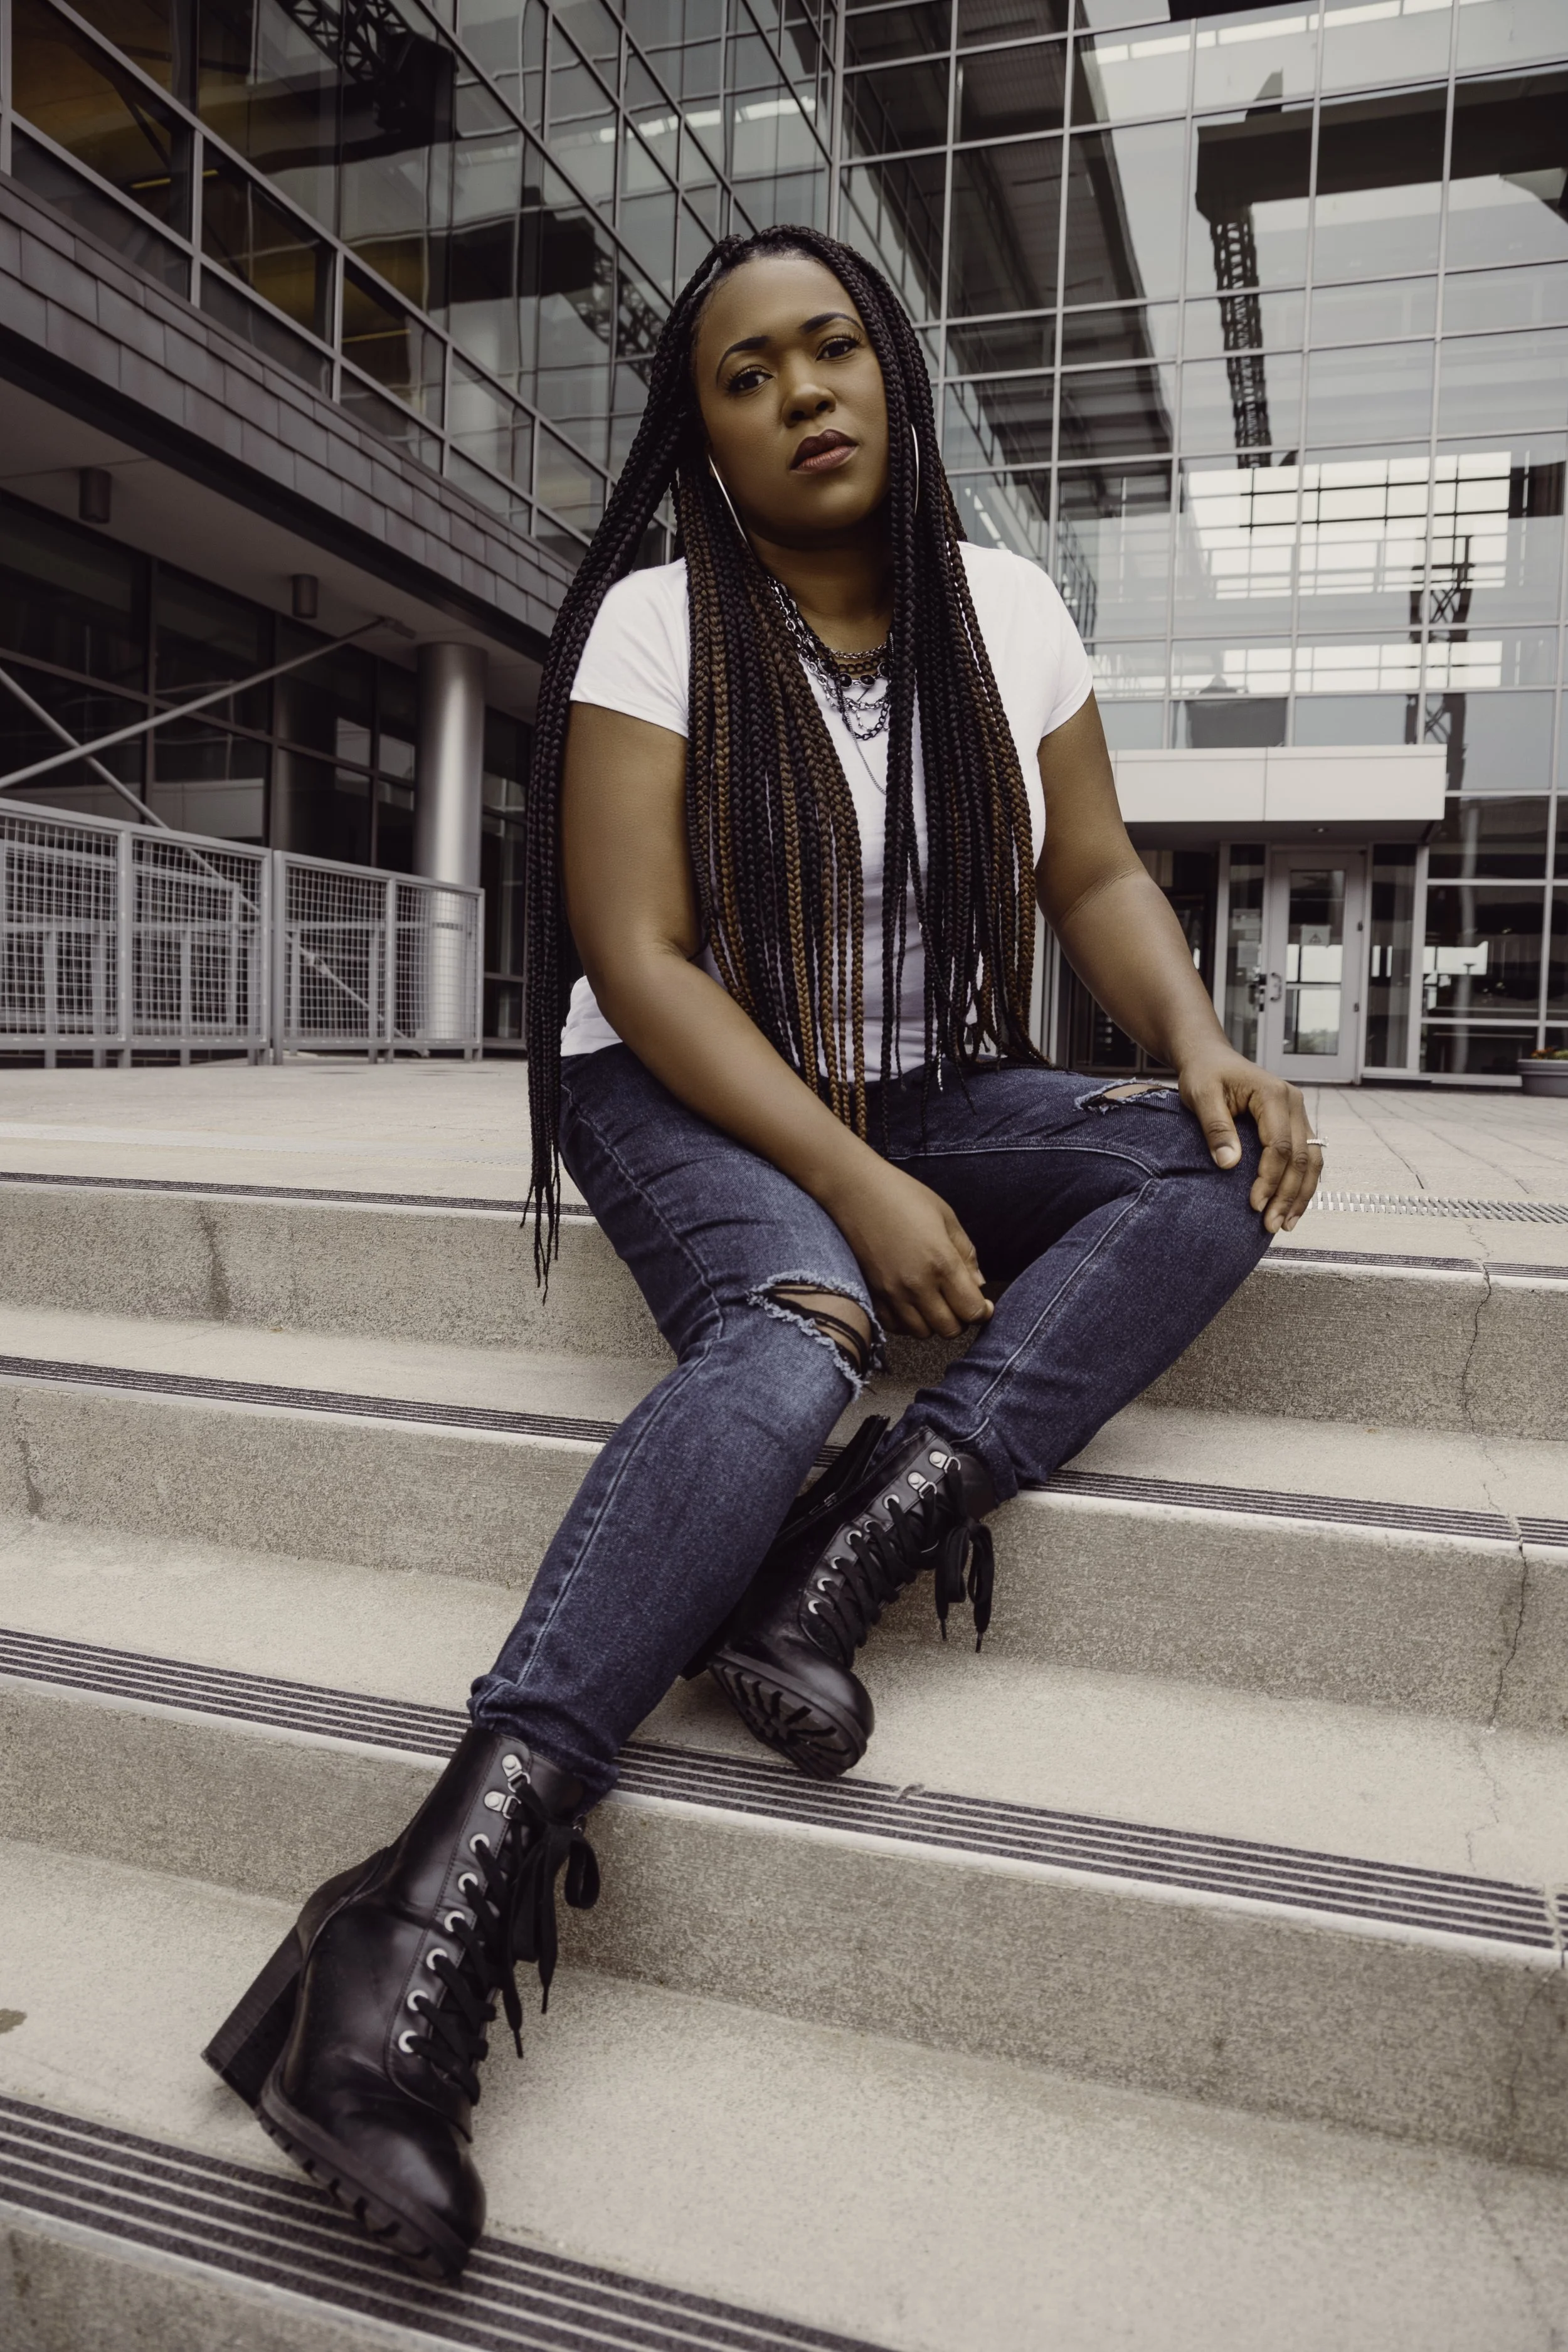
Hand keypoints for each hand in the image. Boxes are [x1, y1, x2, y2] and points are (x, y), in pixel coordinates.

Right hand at [824, 1161, 992, 1339]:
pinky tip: (910, 1301)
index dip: (982, 1311)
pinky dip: (906, 1321)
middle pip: (949, 1329)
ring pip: (922, 1333)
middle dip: (960, 1319)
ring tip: (933, 1300)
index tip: (982, 1304)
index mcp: (941, 1262)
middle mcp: (916, 1284)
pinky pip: (894, 1327)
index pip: (972, 1311)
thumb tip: (979, 1285)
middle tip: (958, 1301)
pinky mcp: (871, 1293)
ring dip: (933, 1322)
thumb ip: (966, 1254)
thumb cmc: (902, 1195)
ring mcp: (891, 1292)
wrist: (853, 1189)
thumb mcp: (946, 1217)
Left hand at [1177, 1048, 1321, 1234]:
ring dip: (1300, 1195)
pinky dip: (1302, 1184)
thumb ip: (1216, 1128)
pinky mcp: (1295, 1124)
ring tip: (1286, 1224)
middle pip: (1300, 1157)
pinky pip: (1307, 1157)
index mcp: (1273, 1094)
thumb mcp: (1201, 1095)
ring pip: (1312, 1160)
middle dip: (1287, 1195)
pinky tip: (1292, 1207)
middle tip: (1271, 1225)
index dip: (1269, 1178)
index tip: (1254, 1204)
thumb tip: (1228, 1164)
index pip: (1279, 1145)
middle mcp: (1294, 1102)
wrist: (1211, 1058)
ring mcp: (1298, 1113)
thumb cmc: (1205, 1074)